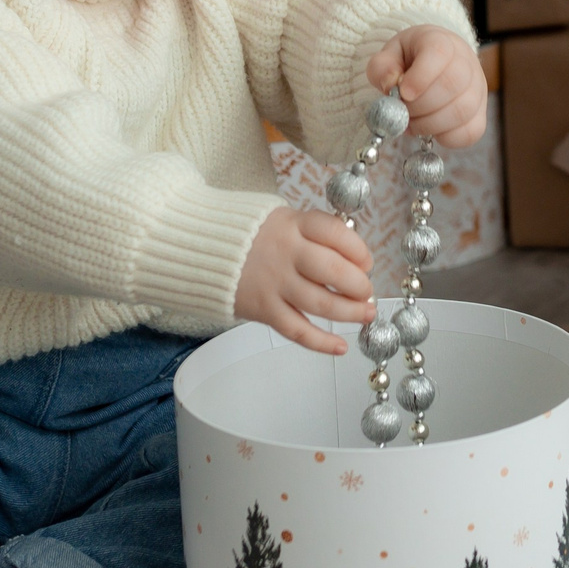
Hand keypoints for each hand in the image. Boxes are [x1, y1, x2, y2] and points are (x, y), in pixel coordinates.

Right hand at [233, 208, 375, 354]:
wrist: (202, 249)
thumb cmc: (253, 236)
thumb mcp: (283, 220)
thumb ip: (314, 235)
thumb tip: (356, 262)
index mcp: (293, 224)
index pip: (335, 233)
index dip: (358, 249)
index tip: (366, 262)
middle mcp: (285, 253)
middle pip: (333, 270)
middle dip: (359, 284)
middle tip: (367, 292)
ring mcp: (273, 283)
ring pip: (321, 304)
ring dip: (351, 312)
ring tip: (366, 314)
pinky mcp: (263, 309)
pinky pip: (297, 330)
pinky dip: (321, 342)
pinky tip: (340, 347)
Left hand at [364, 26, 486, 147]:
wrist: (434, 64)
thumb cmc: (410, 60)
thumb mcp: (389, 56)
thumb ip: (382, 67)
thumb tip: (390, 84)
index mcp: (441, 42)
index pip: (439, 53)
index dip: (421, 76)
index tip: (403, 93)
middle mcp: (466, 62)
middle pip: (451, 85)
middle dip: (420, 106)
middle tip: (401, 112)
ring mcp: (478, 89)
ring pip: (462, 111)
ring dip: (429, 124)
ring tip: (411, 123)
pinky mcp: (480, 113)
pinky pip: (471, 132)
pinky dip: (446, 137)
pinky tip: (430, 130)